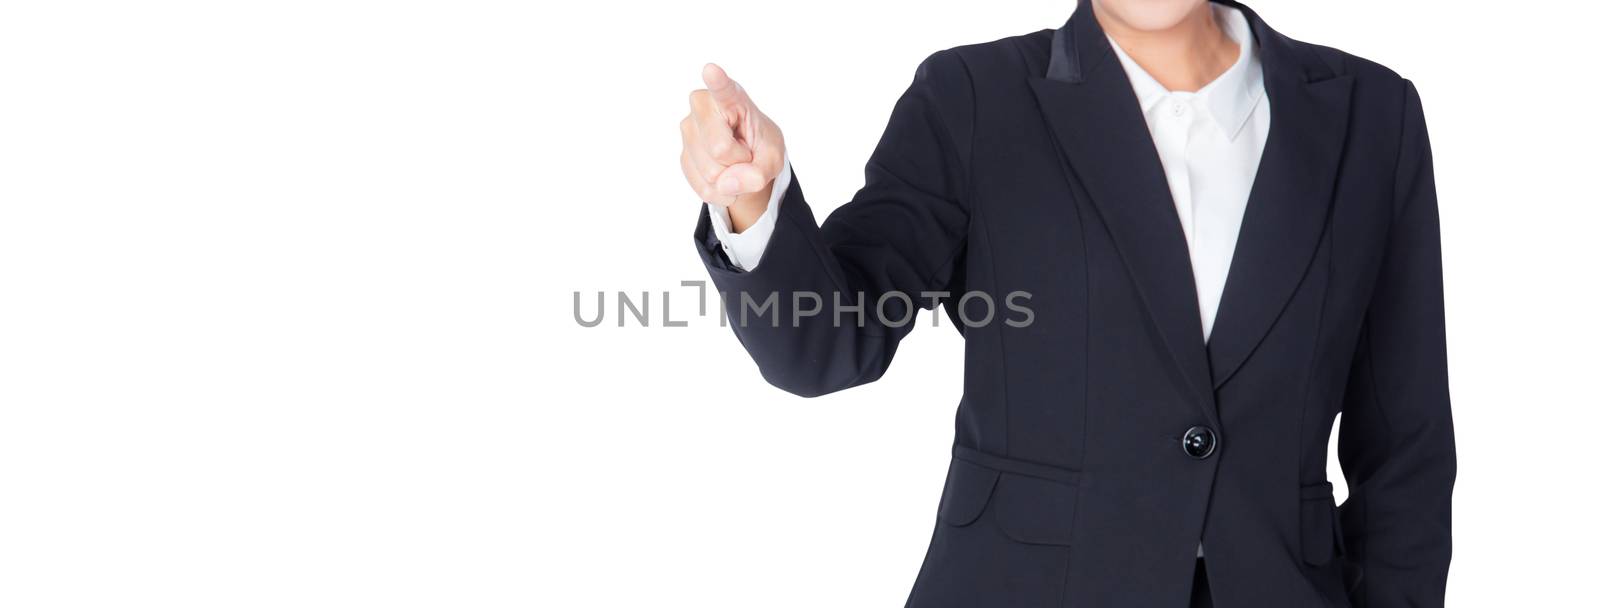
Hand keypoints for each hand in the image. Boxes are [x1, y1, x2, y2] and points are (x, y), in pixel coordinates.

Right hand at [680, 63, 784, 231]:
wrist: (746, 159)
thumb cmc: (760, 147)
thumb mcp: (773, 159)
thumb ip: (760, 172)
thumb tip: (727, 183)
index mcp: (733, 98)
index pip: (724, 90)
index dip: (717, 82)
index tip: (711, 69)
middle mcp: (703, 107)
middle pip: (720, 149)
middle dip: (740, 162)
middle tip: (745, 152)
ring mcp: (688, 130)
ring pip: (711, 172)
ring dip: (730, 179)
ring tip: (735, 162)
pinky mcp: (683, 154)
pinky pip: (704, 187)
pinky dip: (721, 192)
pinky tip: (725, 178)